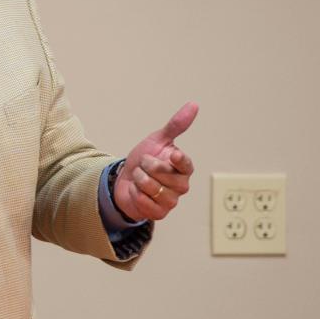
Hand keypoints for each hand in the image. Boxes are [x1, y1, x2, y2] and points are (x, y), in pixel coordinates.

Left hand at [113, 102, 197, 221]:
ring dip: (139, 180)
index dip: (180, 161)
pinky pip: (145, 203)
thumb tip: (194, 105)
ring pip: (152, 189)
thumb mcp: (157, 139)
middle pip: (164, 176)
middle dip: (147, 166)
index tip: (173, 154)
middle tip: (144, 164)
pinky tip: (137, 191)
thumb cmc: (144, 159)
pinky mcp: (159, 214)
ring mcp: (171, 201)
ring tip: (139, 177)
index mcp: (183, 167)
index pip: (186, 165)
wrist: (125, 180)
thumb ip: (176, 125)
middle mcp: (181, 185)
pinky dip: (135, 194)